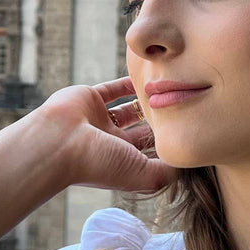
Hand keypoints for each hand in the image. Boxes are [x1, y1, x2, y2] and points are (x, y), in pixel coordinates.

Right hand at [33, 77, 175, 191]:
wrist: (58, 143)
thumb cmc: (99, 163)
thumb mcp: (143, 174)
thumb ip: (167, 171)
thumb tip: (187, 164)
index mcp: (124, 162)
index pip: (152, 153)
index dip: (169, 143)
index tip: (191, 130)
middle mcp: (112, 143)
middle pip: (143, 131)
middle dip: (160, 122)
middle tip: (184, 107)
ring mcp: (101, 121)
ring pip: (129, 109)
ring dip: (146, 101)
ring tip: (168, 91)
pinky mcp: (90, 99)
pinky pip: (113, 89)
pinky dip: (128, 83)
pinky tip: (148, 75)